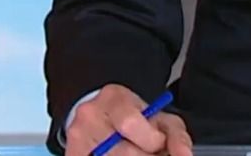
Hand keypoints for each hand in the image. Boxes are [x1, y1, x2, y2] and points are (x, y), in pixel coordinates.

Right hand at [65, 85, 191, 155]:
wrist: (102, 115)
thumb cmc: (134, 118)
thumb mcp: (159, 118)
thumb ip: (176, 137)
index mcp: (113, 99)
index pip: (130, 123)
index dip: (151, 140)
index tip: (157, 143)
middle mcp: (89, 117)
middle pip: (122, 152)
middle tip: (149, 152)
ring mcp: (77, 139)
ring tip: (137, 153)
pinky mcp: (73, 154)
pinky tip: (120, 155)